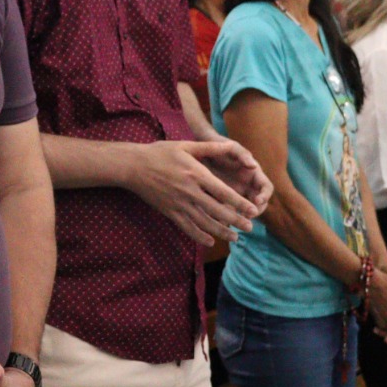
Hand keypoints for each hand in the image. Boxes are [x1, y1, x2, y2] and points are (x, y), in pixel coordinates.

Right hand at [126, 141, 264, 246]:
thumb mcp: (186, 146)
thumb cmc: (161, 153)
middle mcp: (190, 191)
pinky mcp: (170, 212)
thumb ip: (210, 148)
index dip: (240, 203)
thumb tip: (231, 146)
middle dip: (236, 221)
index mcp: (196, 174)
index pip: (223, 193)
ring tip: (235, 238)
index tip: (253, 210)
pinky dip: (199, 236)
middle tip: (250, 228)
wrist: (134, 166)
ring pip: (204, 222)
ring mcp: (179, 204)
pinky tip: (210, 241)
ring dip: (221, 232)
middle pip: (217, 211)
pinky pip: (187, 227)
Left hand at [203, 140, 273, 214]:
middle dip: (256, 211)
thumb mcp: (232, 148)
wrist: (202, 149)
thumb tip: (254, 166)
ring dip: (243, 217)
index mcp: (254, 174)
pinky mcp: (223, 198)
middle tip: (247, 216)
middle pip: (259, 204)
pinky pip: (230, 210)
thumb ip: (242, 155)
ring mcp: (236, 193)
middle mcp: (248, 186)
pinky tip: (221, 219)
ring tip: (235, 220)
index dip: (265, 196)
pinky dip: (228, 215)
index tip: (257, 202)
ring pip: (244, 210)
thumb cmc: (220, 145)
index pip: (267, 189)